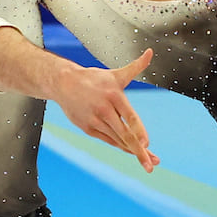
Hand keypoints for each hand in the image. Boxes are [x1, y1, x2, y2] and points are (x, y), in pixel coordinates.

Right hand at [55, 49, 159, 171]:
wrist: (64, 83)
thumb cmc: (94, 79)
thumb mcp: (115, 74)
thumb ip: (136, 66)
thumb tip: (150, 52)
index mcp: (113, 95)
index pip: (129, 117)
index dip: (139, 131)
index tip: (147, 143)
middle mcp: (104, 110)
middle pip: (124, 134)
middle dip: (139, 151)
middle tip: (152, 164)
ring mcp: (94, 121)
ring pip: (117, 140)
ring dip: (133, 151)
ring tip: (147, 162)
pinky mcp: (87, 128)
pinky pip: (108, 140)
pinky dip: (120, 146)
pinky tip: (131, 151)